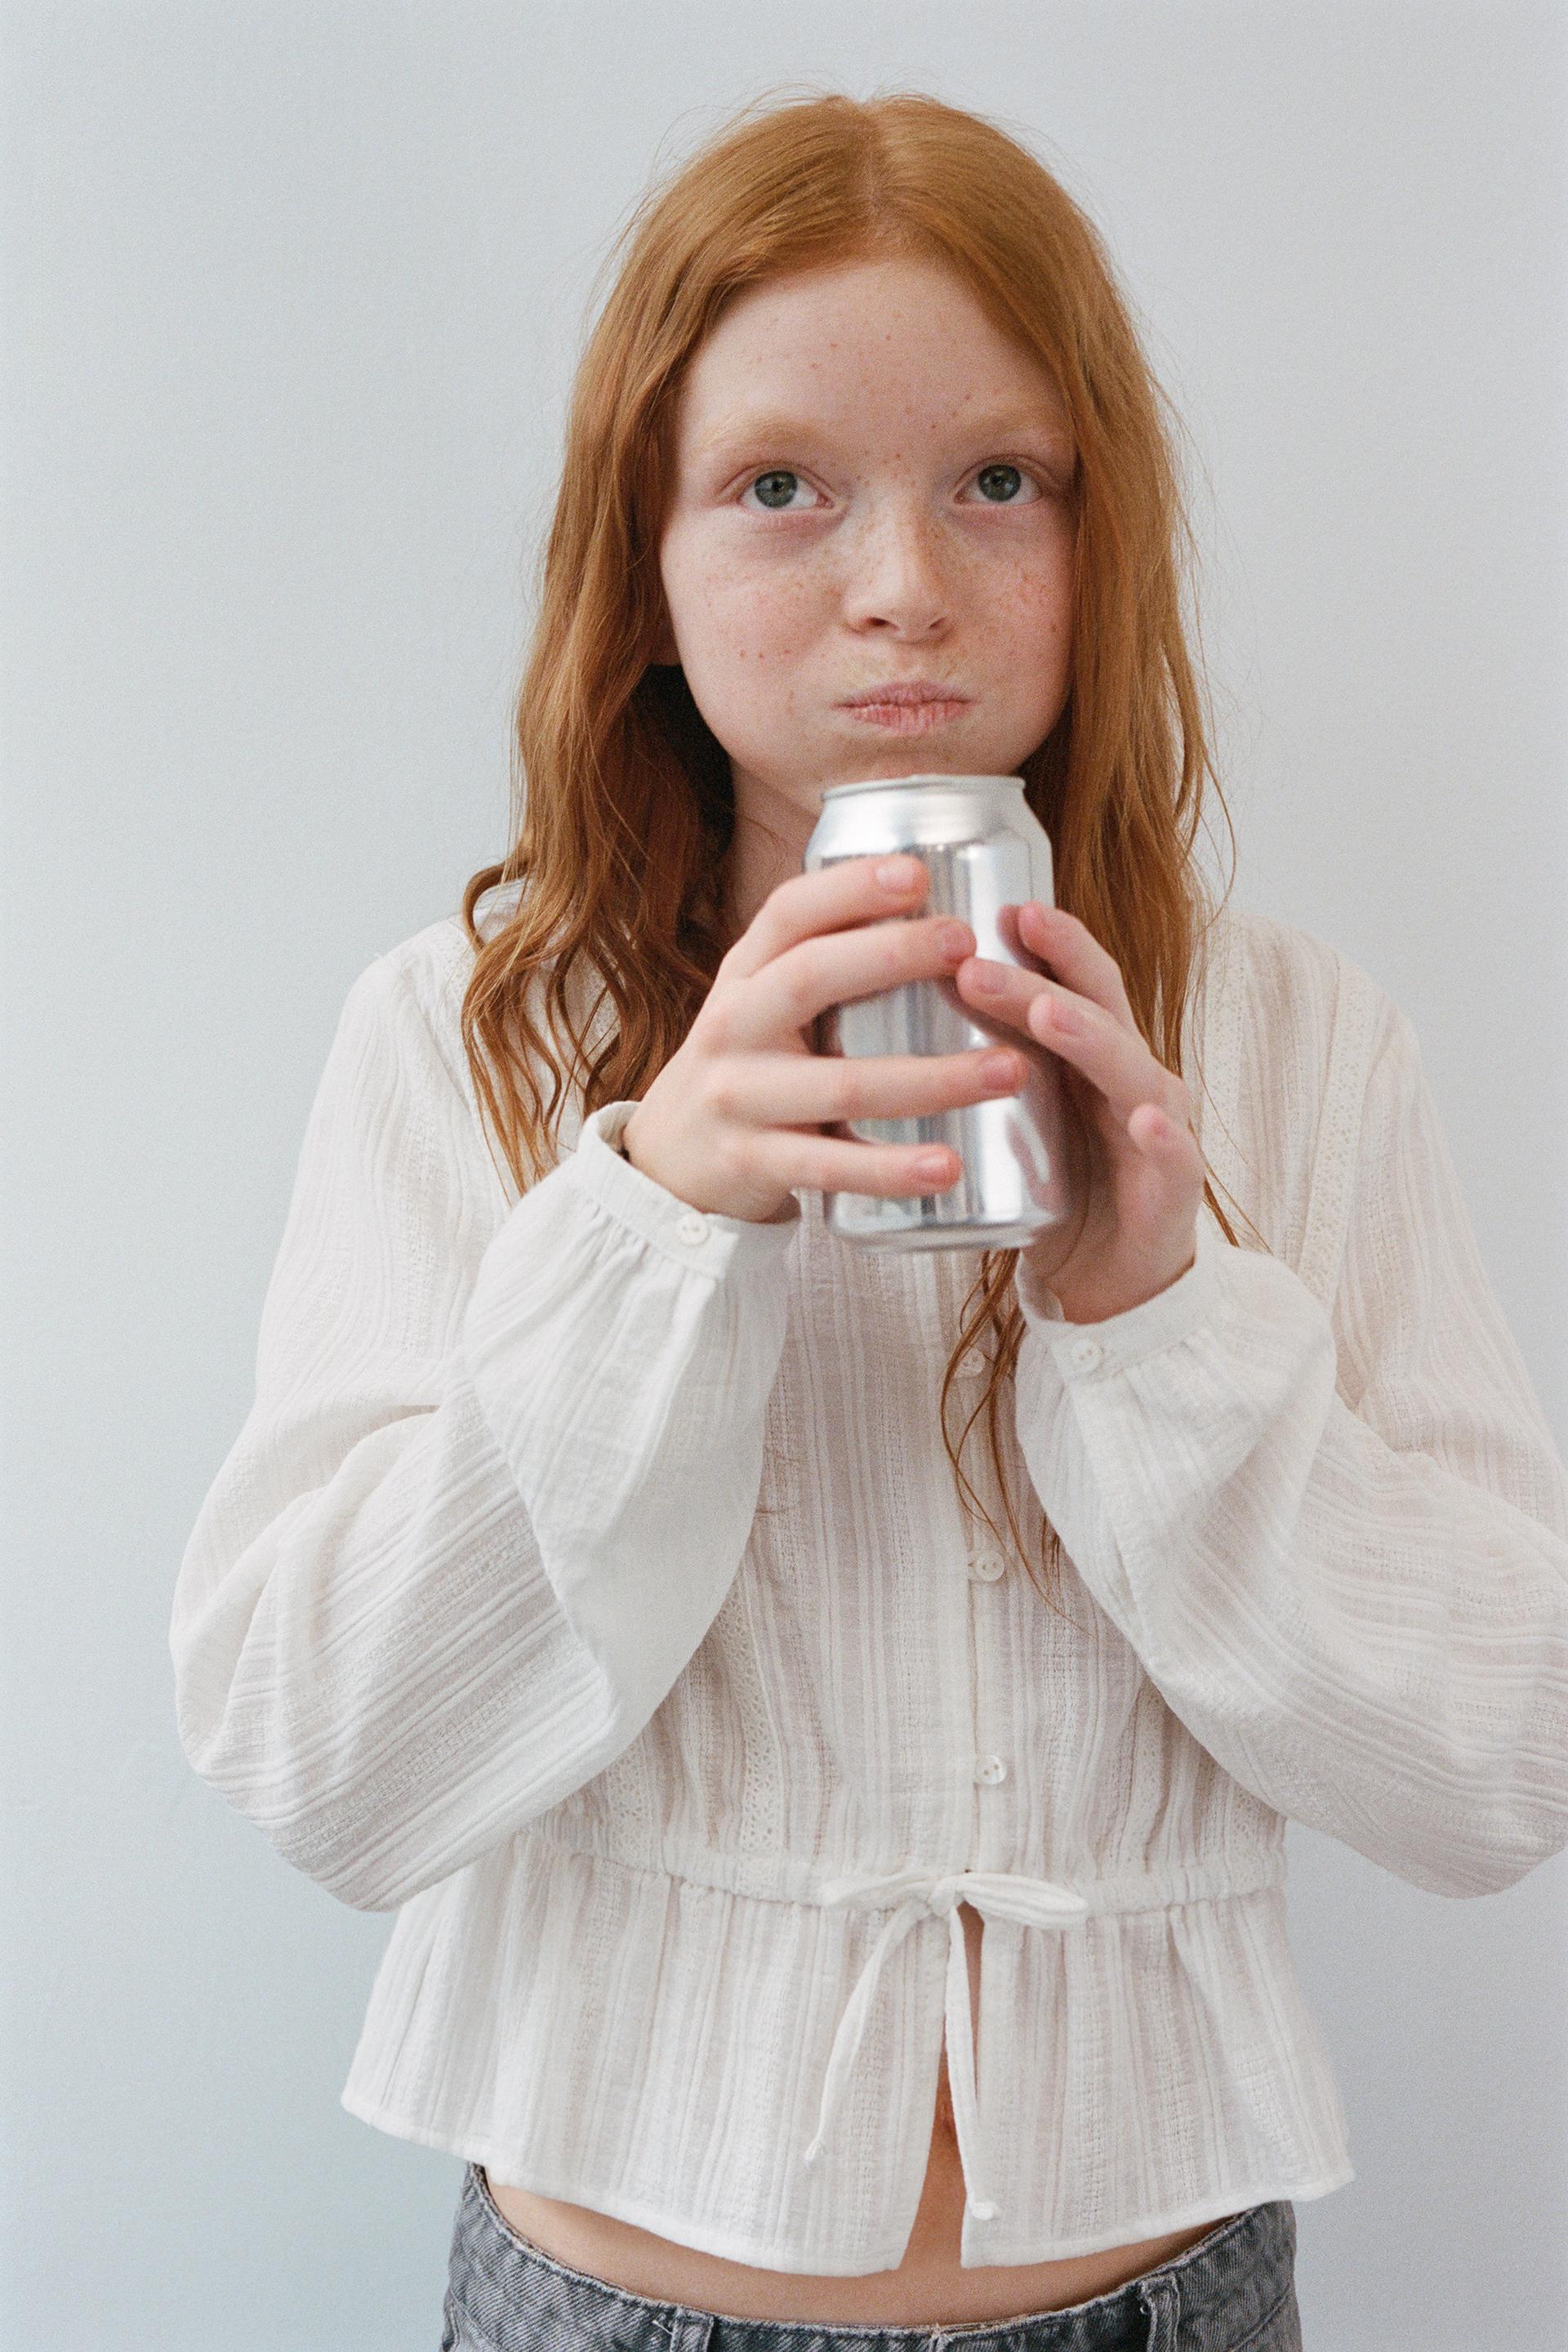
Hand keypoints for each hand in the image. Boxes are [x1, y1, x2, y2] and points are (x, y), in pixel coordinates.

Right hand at [620, 854, 1028, 1223]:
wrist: (668, 1161)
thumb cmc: (748, 1065)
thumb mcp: (762, 1002)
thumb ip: (823, 962)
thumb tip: (934, 899)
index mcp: (743, 975)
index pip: (787, 914)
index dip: (849, 887)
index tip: (918, 873)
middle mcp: (733, 1026)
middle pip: (808, 978)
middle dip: (891, 956)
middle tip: (969, 946)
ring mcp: (739, 1097)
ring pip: (840, 1084)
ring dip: (932, 1078)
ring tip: (1009, 1069)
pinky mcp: (753, 1163)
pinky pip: (830, 1166)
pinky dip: (890, 1169)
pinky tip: (947, 1166)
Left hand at [954, 901, 1204, 1322]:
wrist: (1109, 1284)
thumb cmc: (1059, 1189)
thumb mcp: (1014, 1117)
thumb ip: (981, 1064)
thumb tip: (891, 1011)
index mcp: (1094, 1055)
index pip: (1076, 982)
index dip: (1048, 942)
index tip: (999, 904)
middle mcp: (1133, 1078)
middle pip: (1095, 1011)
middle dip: (1046, 976)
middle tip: (981, 956)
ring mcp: (1160, 1129)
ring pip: (1132, 1069)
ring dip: (1092, 1037)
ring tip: (1050, 1012)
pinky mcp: (1174, 1190)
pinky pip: (1175, 1157)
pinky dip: (1163, 1135)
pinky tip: (1144, 1116)